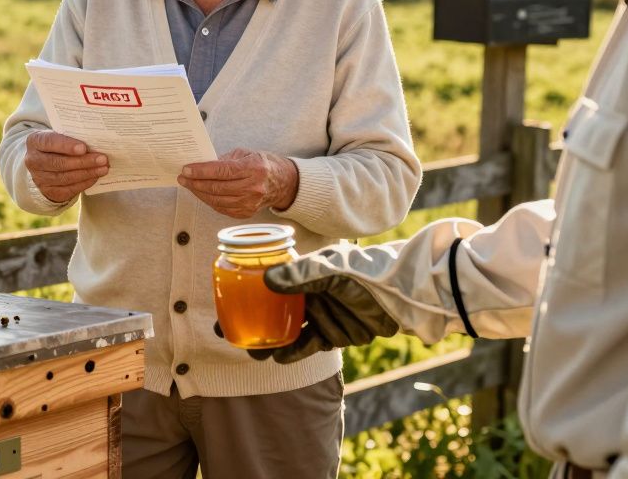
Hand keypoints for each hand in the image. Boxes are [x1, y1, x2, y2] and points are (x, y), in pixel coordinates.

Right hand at [24, 131, 108, 202]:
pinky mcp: (48, 191)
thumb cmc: (57, 145)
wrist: (45, 163)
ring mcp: (39, 178)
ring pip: (65, 178)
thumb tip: (95, 141)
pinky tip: (95, 177)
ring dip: (87, 173)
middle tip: (102, 159)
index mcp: (35, 141)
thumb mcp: (59, 136)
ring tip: (103, 168)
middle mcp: (33, 160)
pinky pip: (68, 189)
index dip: (66, 145)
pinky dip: (84, 183)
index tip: (84, 148)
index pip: (50, 142)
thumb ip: (72, 137)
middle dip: (83, 162)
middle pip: (59, 163)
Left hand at [177, 148, 298, 217]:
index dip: (201, 171)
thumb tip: (200, 166)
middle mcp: (253, 188)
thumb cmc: (261, 164)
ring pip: (216, 200)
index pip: (222, 171)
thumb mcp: (245, 154)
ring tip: (188, 185)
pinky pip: (221, 208)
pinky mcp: (246, 213)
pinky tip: (201, 193)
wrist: (282, 183)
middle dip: (195, 182)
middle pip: (217, 187)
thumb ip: (223, 160)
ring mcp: (250, 203)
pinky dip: (208, 201)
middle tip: (183, 177)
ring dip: (199, 193)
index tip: (186, 169)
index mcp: (254, 169)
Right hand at [244, 247, 401, 363]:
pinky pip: (309, 346)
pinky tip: (281, 358)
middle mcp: (309, 295)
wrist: (401, 294)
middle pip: (273, 312)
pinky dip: (295, 352)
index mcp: (304, 274)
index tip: (226, 303)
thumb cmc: (365, 271)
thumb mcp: (331, 269)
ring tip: (255, 352)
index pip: (266, 284)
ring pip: (289, 332)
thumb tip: (267, 280)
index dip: (245, 293)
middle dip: (252, 324)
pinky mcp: (335, 334)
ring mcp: (321, 315)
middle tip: (231, 335)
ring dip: (271, 343)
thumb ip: (301, 275)